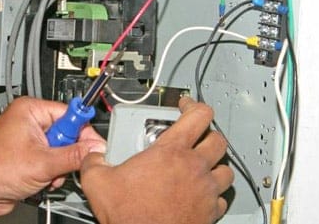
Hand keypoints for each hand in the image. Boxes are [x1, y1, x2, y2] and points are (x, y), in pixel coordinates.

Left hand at [0, 97, 105, 219]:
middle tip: (61, 164)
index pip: (69, 113)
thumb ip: (74, 155)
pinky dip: (51, 171)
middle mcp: (27, 120)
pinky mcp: (27, 154)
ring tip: (48, 175)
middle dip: (66, 154)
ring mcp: (27, 138)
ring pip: (59, 149)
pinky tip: (43, 179)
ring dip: (59, 166)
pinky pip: (50, 159)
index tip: (94, 145)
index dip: (83, 131)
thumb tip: (95, 149)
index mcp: (29, 109)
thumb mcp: (44, 163)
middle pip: (66, 133)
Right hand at [80, 97, 232, 223]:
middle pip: (218, 139)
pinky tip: (201, 193)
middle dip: (207, 134)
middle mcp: (195, 168)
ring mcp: (207, 190)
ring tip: (201, 165)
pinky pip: (222, 197)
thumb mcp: (98, 182)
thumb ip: (94, 161)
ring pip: (226, 168)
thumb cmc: (130, 216)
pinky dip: (214, 193)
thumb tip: (92, 157)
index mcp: (171, 152)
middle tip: (194, 136)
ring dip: (215, 164)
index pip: (198, 115)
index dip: (193, 105)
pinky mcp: (211, 211)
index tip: (185, 107)